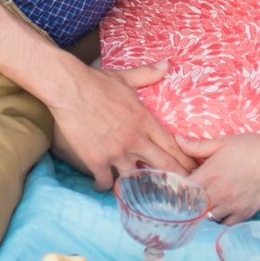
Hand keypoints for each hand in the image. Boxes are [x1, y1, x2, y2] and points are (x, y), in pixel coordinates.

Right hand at [47, 59, 193, 189]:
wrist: (67, 87)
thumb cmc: (96, 81)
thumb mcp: (125, 78)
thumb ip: (147, 75)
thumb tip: (166, 65)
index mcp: (144, 120)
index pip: (172, 146)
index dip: (185, 161)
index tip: (192, 172)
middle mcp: (134, 139)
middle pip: (163, 167)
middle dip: (175, 182)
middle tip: (180, 194)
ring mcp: (115, 152)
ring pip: (135, 180)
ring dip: (137, 187)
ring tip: (141, 195)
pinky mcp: (96, 160)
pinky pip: (107, 183)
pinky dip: (106, 186)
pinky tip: (104, 184)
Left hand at [175, 131, 259, 223]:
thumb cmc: (251, 148)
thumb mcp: (222, 142)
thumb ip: (197, 146)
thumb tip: (176, 140)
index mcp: (209, 175)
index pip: (183, 189)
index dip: (178, 188)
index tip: (179, 185)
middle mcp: (218, 194)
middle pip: (193, 207)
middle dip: (189, 201)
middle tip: (191, 195)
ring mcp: (231, 206)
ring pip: (208, 217)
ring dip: (204, 211)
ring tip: (207, 201)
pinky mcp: (244, 214)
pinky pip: (225, 224)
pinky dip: (220, 219)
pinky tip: (222, 209)